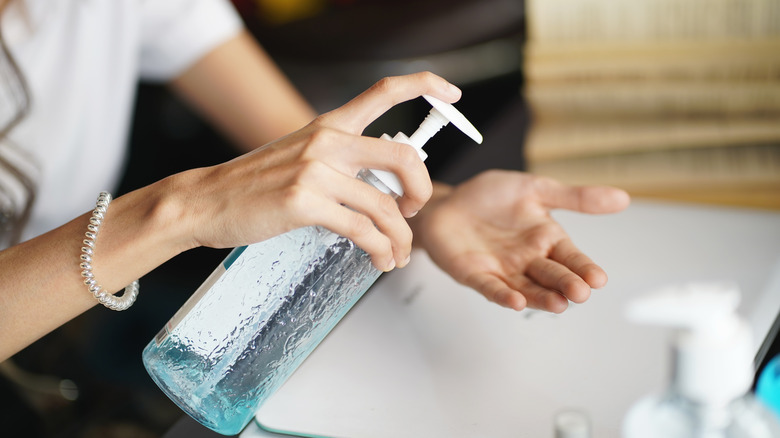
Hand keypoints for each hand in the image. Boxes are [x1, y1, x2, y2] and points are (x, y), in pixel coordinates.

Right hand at [172, 72, 461, 270]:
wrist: (205, 201)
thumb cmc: (252, 184)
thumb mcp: (299, 156)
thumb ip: (339, 161)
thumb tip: (380, 186)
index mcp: (329, 125)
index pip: (384, 91)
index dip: (425, 85)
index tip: (451, 93)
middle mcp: (327, 140)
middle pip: (403, 157)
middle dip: (423, 190)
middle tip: (416, 210)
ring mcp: (315, 170)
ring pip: (386, 207)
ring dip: (401, 238)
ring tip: (398, 254)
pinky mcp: (305, 201)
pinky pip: (362, 230)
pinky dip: (380, 250)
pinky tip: (380, 259)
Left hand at [411, 170, 630, 312]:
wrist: (448, 202)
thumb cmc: (489, 197)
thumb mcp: (535, 189)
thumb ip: (575, 197)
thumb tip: (622, 197)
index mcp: (545, 239)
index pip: (571, 257)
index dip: (584, 268)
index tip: (598, 278)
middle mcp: (527, 260)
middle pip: (552, 276)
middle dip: (566, 285)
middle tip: (581, 293)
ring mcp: (502, 270)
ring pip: (527, 288)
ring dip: (542, 298)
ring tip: (558, 304)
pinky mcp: (476, 275)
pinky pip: (491, 288)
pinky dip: (503, 296)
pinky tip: (516, 302)